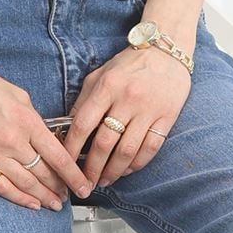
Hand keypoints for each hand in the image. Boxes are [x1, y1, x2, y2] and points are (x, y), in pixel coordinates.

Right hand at [0, 67, 92, 209]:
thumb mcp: (20, 96)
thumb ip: (34, 120)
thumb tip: (46, 138)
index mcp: (28, 122)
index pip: (58, 156)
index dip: (73, 175)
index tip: (83, 184)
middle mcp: (13, 142)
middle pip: (44, 173)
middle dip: (60, 187)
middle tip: (69, 195)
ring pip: (26, 184)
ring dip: (43, 196)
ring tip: (54, 204)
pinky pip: (2, 186)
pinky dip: (19, 198)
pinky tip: (32, 204)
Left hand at [63, 45, 191, 188]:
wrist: (167, 50)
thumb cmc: (130, 64)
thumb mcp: (100, 75)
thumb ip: (84, 100)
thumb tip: (69, 128)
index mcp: (107, 86)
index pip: (83, 124)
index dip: (72, 148)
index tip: (65, 164)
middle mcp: (127, 98)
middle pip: (104, 143)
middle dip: (91, 168)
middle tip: (85, 182)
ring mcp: (149, 109)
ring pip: (127, 151)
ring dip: (113, 171)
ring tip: (104, 180)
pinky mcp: (167, 117)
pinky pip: (150, 148)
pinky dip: (136, 164)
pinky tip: (127, 170)